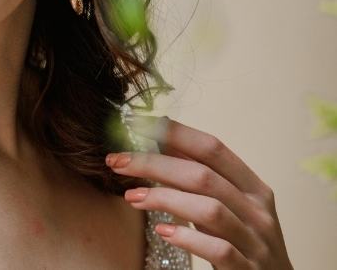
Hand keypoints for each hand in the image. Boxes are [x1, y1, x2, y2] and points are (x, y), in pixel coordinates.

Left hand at [106, 116, 293, 268]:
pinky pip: (218, 249)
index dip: (174, 132)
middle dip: (154, 164)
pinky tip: (163, 232)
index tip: (137, 125)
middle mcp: (257, 210)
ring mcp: (256, 242)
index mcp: (253, 186)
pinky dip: (188, 237)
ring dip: (164, 198)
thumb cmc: (242, 241)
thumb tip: (158, 137)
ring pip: (208, 209)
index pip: (212, 148)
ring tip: (131, 196)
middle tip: (117, 161)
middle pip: (202, 175)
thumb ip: (199, 176)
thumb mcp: (226, 204)